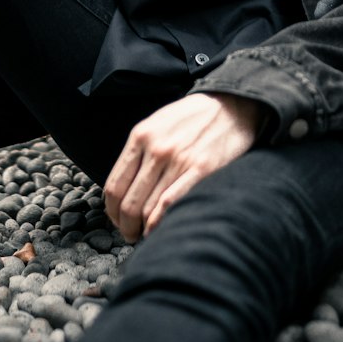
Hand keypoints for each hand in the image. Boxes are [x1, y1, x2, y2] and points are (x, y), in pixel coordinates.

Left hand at [104, 92, 262, 242]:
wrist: (230, 106)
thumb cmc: (192, 117)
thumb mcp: (157, 124)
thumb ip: (140, 150)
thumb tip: (125, 185)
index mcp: (141, 136)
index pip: (114, 184)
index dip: (112, 210)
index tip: (116, 219)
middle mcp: (156, 149)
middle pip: (129, 201)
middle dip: (126, 225)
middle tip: (129, 233)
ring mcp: (178, 160)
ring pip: (148, 207)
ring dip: (142, 228)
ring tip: (144, 235)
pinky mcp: (200, 170)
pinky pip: (171, 204)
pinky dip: (159, 223)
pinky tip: (158, 230)